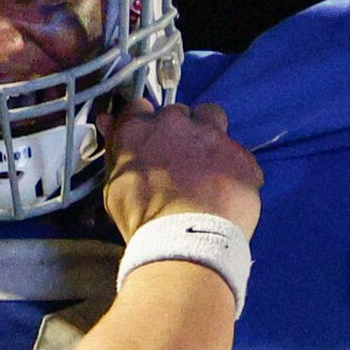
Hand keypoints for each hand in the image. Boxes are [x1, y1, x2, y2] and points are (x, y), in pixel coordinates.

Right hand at [100, 98, 262, 239]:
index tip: (148, 140)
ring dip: (209, 135)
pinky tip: (225, 193)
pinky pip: (239, 155)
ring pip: (213, 117)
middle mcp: (175, 123)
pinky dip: (234, 170)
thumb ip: (115, 149)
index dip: (144, 124)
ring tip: (207, 167)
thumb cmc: (144, 220)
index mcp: (140, 129)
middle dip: (179, 132)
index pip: (139, 107)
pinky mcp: (241, 155)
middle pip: (179, 113)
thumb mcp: (115, 186)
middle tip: (179, 162)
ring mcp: (211, 136)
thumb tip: (108, 123)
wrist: (186, 242)